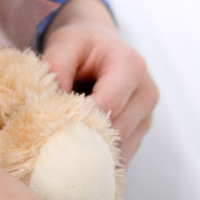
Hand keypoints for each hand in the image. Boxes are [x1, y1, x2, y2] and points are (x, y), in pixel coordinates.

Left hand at [41, 0, 158, 162]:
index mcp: (131, 65)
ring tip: (65, 145)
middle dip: (86, 138)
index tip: (53, 125)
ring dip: (93, 150)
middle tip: (54, 142)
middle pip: (118, 131)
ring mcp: (147, 116)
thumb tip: (51, 103)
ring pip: (122, 148)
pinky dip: (100, 156)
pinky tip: (78, 151)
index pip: (109, 104)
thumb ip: (56, 67)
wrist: (100, 47)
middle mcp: (147, 92)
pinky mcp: (141, 133)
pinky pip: (122, 155)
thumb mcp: (64, 44)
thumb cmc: (82, 45)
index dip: (81, 118)